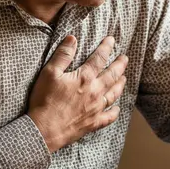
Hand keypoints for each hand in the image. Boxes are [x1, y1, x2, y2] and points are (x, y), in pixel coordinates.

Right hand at [28, 35, 127, 152]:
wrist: (44, 129)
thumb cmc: (44, 100)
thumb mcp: (49, 73)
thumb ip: (62, 55)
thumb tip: (72, 38)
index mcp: (84, 78)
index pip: (99, 58)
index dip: (106, 47)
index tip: (112, 40)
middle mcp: (95, 92)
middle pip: (112, 75)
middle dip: (120, 65)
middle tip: (125, 58)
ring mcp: (96, 108)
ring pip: (114, 94)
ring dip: (120, 84)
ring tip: (124, 78)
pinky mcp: (93, 123)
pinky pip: (109, 117)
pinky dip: (114, 112)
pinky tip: (117, 108)